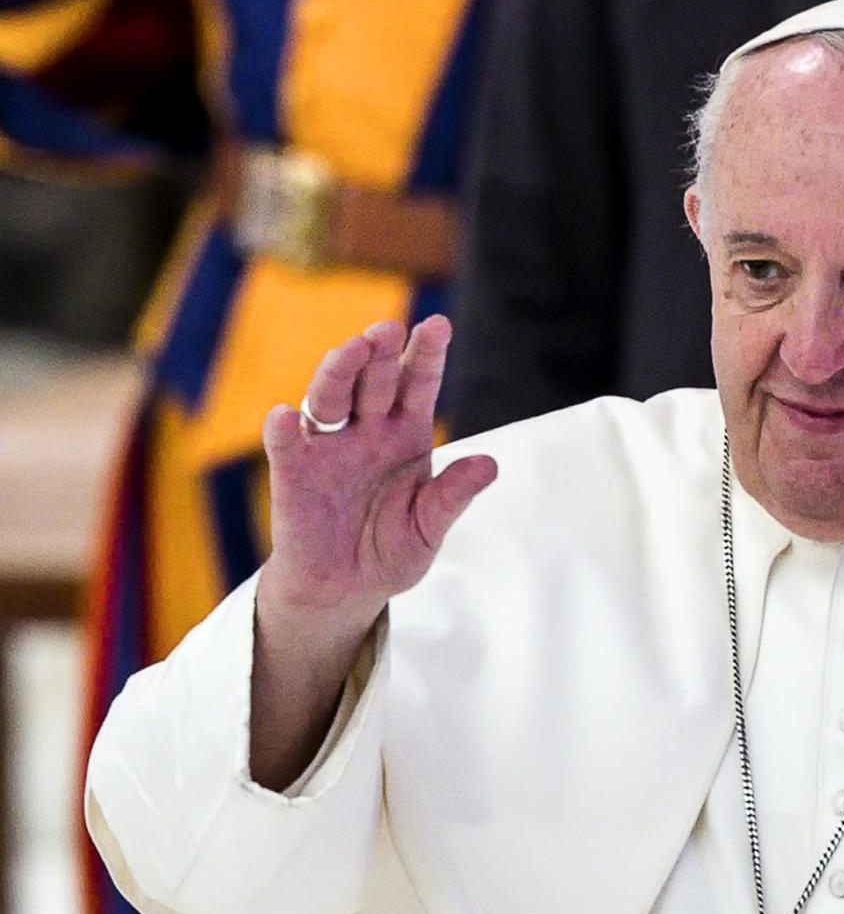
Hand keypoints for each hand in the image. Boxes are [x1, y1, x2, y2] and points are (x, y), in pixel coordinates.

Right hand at [248, 318, 495, 789]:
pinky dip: (284, 430)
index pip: (418, 383)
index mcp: (407, 433)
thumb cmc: (392, 550)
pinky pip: (287, 445)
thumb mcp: (431, 527)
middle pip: (373, 379)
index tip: (438, 325)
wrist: (346, 589)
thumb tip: (490, 465)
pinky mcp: (293, 474)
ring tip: (351, 349)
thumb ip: (454, 496)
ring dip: (338, 371)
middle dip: (380, 352)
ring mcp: (328, 447)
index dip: (426, 354)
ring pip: (330, 398)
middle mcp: (367, 429)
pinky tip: (284, 416)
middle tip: (387, 329)